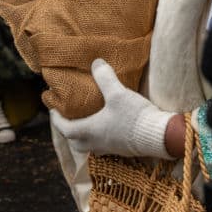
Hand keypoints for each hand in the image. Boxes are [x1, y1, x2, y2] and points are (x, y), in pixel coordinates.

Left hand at [50, 59, 174, 158]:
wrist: (159, 136)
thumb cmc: (134, 116)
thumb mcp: (118, 94)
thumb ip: (105, 78)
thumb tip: (96, 62)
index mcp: (90, 131)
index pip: (65, 129)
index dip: (56, 120)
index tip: (52, 111)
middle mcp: (97, 143)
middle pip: (76, 143)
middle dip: (69, 132)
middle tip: (69, 119)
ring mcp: (111, 148)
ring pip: (90, 146)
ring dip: (85, 136)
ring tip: (87, 122)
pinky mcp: (123, 149)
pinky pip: (104, 146)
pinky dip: (100, 138)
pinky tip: (108, 127)